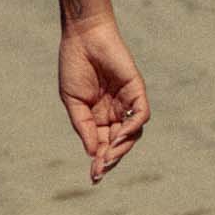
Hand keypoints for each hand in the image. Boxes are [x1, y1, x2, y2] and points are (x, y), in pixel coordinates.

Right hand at [58, 16, 148, 182]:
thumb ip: (84, 126)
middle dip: (110, 158)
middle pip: (119, 142)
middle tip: (101, 170)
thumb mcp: (73, 102)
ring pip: (132, 133)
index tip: (94, 176)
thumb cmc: (75, 66)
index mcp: (98, 116)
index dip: (99, 160)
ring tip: (108, 156)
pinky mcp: (136, 90)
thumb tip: (92, 152)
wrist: (83, 38)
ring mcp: (127, 102)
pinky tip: (119, 136)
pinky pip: (141, 114)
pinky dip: (133, 127)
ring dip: (121, 147)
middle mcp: (115, 112)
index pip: (103, 144)